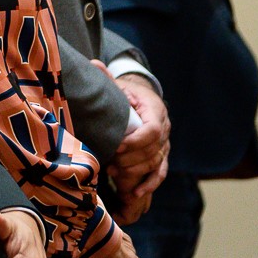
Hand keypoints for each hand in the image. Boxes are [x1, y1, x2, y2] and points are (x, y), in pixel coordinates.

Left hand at [103, 70, 170, 206]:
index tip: (117, 145)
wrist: (143, 98)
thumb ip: (107, 78)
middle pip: (153, 150)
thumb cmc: (127, 93)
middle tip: (111, 164)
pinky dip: (149, 184)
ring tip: (114, 173)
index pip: (153, 130)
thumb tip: (93, 64)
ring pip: (156, 163)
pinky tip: (136, 194)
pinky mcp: (161, 156)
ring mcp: (165, 145)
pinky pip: (160, 173)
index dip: (137, 140)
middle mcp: (164, 129)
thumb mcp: (119, 85)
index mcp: (155, 110)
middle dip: (132, 159)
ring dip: (136, 171)